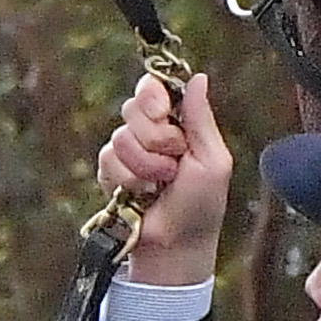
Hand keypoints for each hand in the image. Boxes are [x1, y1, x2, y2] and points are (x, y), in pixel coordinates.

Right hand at [100, 66, 234, 285]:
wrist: (174, 244)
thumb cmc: (201, 205)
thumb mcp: (213, 160)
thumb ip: (201, 118)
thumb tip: (198, 77)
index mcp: (179, 123)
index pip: (154, 87)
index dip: (153, 95)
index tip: (161, 113)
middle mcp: (151, 131)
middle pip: (134, 106)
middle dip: (155, 138)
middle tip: (173, 164)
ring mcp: (129, 150)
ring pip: (121, 136)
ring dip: (144, 166)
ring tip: (160, 186)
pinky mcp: (110, 171)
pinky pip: (107, 158)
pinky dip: (127, 178)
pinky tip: (141, 193)